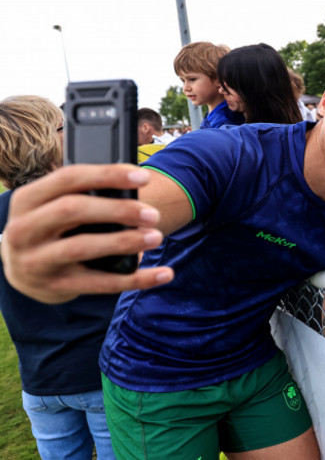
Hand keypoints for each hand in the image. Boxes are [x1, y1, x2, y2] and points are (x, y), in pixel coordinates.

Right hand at [1, 164, 173, 302]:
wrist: (23, 271)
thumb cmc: (52, 227)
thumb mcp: (53, 206)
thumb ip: (83, 194)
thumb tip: (134, 185)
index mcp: (27, 199)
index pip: (69, 178)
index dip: (108, 175)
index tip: (144, 177)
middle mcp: (24, 228)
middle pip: (73, 209)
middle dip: (118, 210)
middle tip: (153, 214)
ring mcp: (37, 260)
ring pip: (83, 247)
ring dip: (124, 241)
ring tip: (156, 237)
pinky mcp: (56, 286)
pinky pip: (101, 284)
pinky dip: (136, 279)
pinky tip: (163, 274)